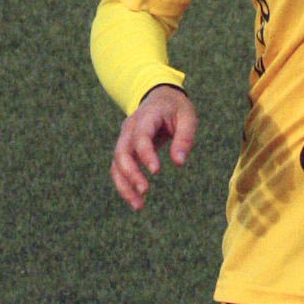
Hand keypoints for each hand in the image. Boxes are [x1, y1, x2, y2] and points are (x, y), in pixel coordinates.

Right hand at [110, 85, 197, 210]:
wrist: (160, 98)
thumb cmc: (176, 108)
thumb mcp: (187, 117)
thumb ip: (184, 138)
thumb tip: (179, 163)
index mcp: (146, 116)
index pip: (140, 137)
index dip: (145, 154)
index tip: (156, 171)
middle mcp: (129, 128)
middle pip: (121, 152)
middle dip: (130, 173)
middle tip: (144, 191)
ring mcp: (125, 140)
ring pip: (116, 164)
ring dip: (124, 185)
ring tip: (138, 206)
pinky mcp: (126, 151)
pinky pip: (119, 169)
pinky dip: (125, 185)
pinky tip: (136, 201)